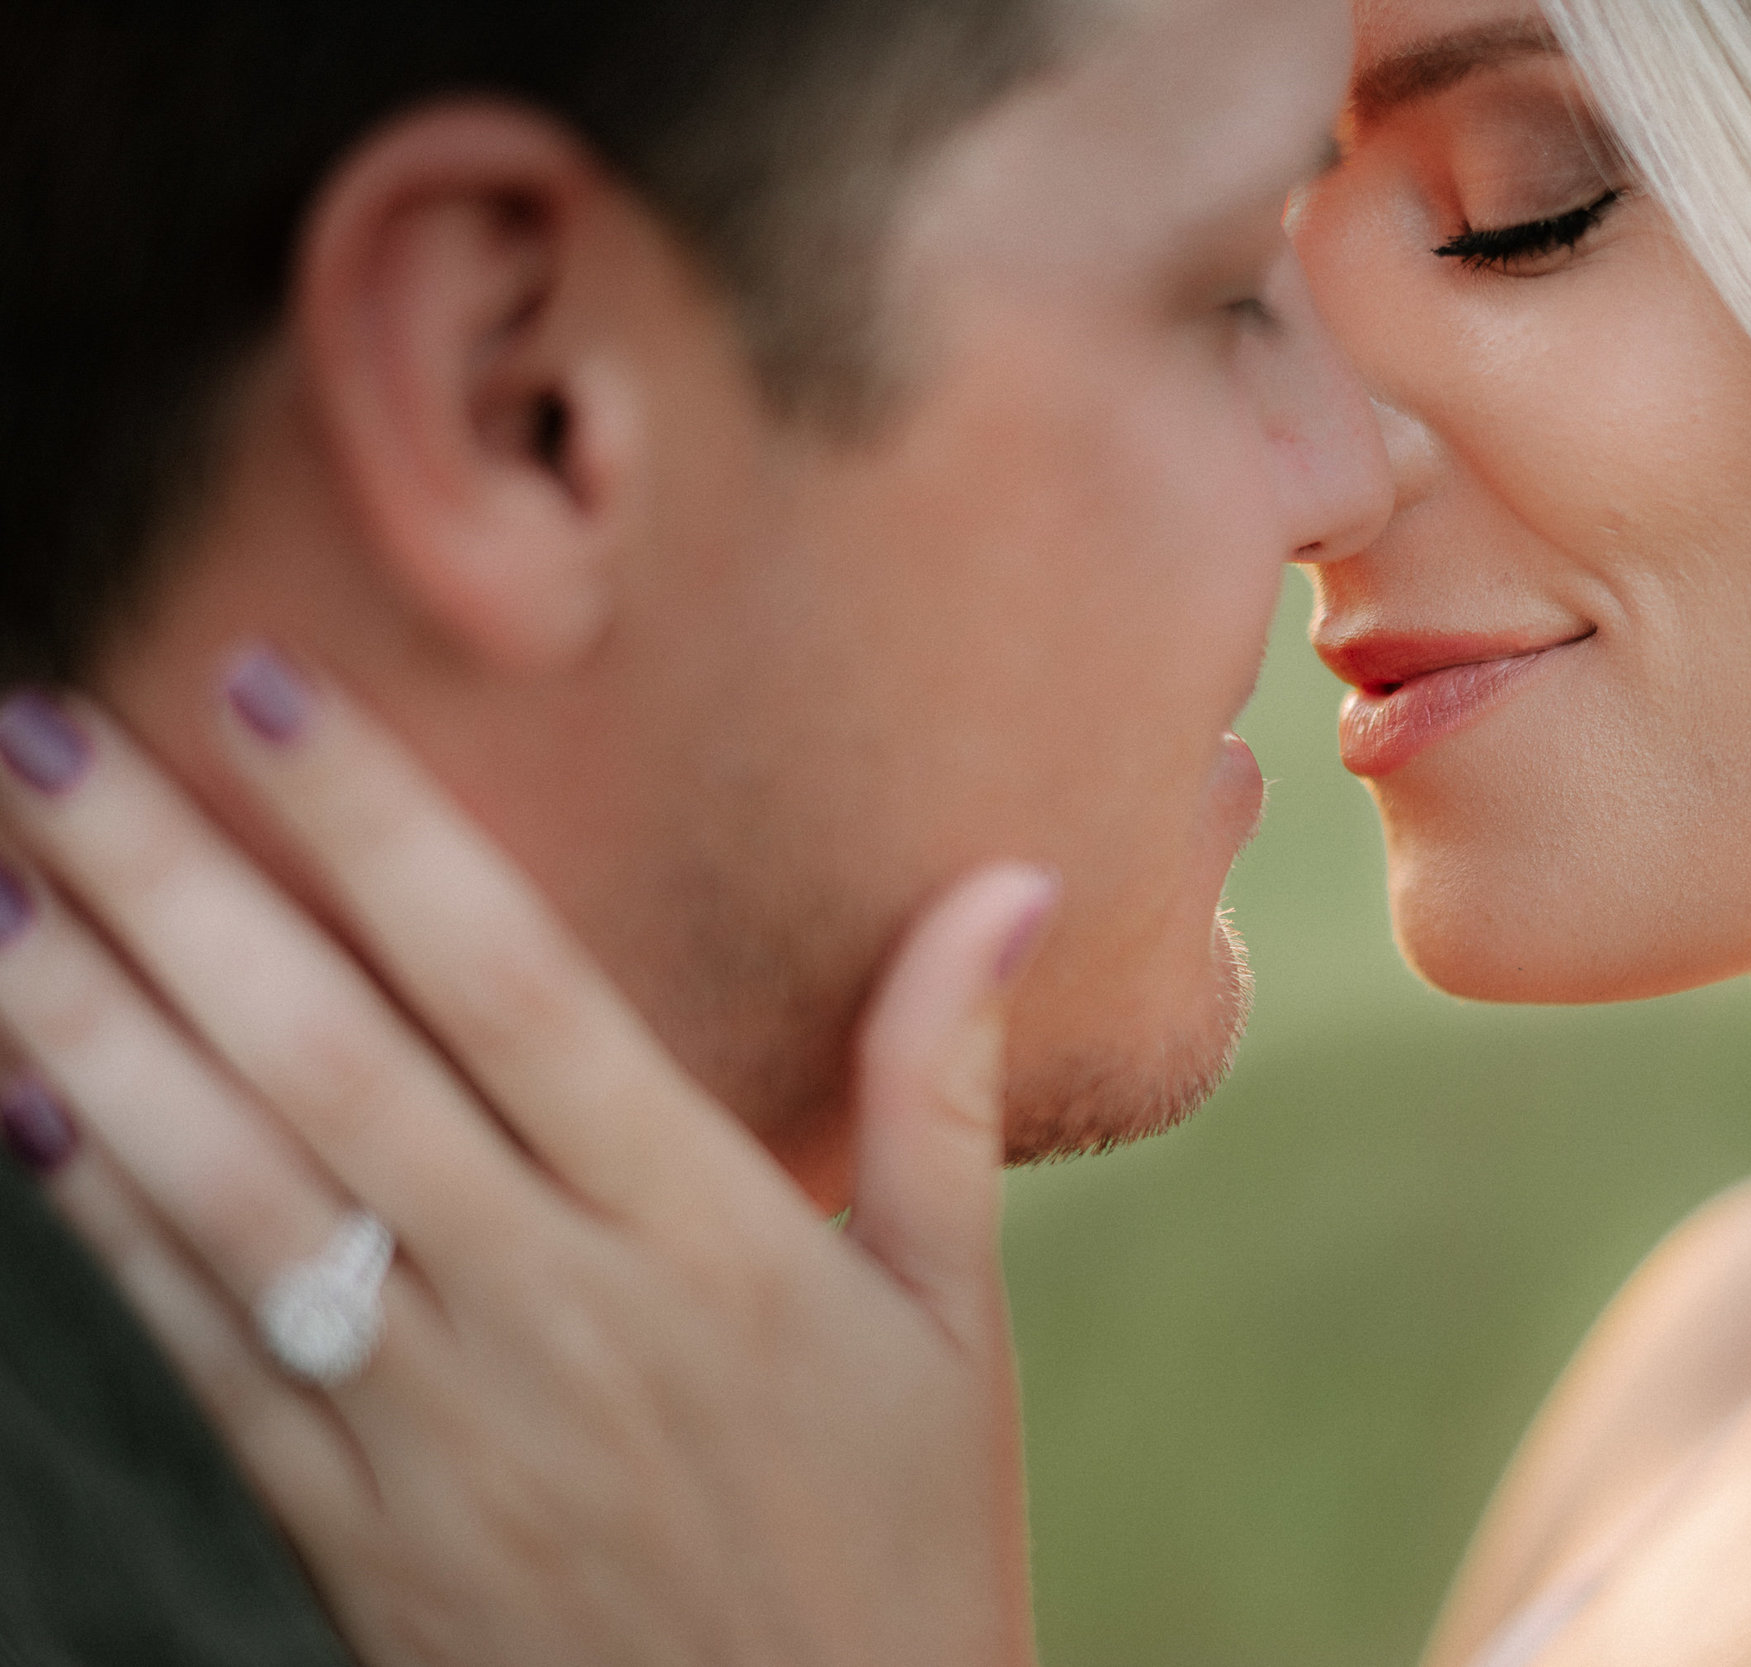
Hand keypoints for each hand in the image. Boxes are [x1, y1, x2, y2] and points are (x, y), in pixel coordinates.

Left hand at [0, 649, 1051, 1666]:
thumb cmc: (902, 1538)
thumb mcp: (953, 1312)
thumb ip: (940, 1086)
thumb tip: (1011, 881)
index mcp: (705, 1236)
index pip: (514, 990)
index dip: (381, 836)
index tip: (264, 692)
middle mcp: (551, 1307)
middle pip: (331, 1066)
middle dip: (170, 892)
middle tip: (41, 737)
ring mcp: (437, 1423)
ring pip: (231, 1197)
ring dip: (87, 1033)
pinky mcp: (358, 1527)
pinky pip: (206, 1355)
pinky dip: (106, 1226)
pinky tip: (28, 1109)